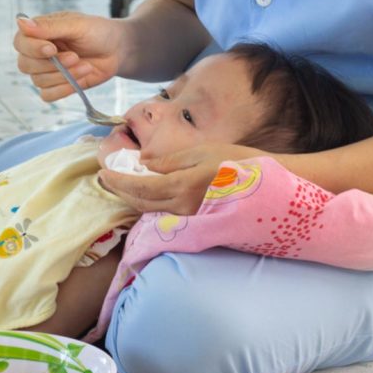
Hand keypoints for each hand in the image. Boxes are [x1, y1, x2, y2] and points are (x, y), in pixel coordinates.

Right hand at [13, 11, 123, 101]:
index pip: (20, 43)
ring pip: (38, 81)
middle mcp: (38, 52)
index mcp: (39, 32)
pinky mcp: (57, 86)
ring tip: (85, 65)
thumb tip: (20, 22)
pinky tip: (81, 78)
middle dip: (52, 64)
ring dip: (64, 76)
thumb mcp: (76, 25)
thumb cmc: (97, 32)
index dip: (33, 49)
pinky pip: (48, 95)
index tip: (52, 48)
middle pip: (25, 65)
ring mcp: (46, 70)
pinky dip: (64, 89)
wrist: (118, 50)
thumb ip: (49, 26)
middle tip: (75, 57)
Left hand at [98, 144, 266, 214]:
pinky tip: (144, 195)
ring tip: (119, 186)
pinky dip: (149, 204)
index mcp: (182, 187)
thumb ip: (170, 161)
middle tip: (105, 179)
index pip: (140, 187)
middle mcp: (182, 207)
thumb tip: (143, 163)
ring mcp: (190, 217)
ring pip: (151, 210)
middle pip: (141, 203)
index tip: (103, 172)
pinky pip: (165, 213)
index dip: (118, 181)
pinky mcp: (197, 220)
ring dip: (132, 199)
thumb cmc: (238, 162)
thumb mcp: (202, 152)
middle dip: (120, 191)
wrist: (269, 186)